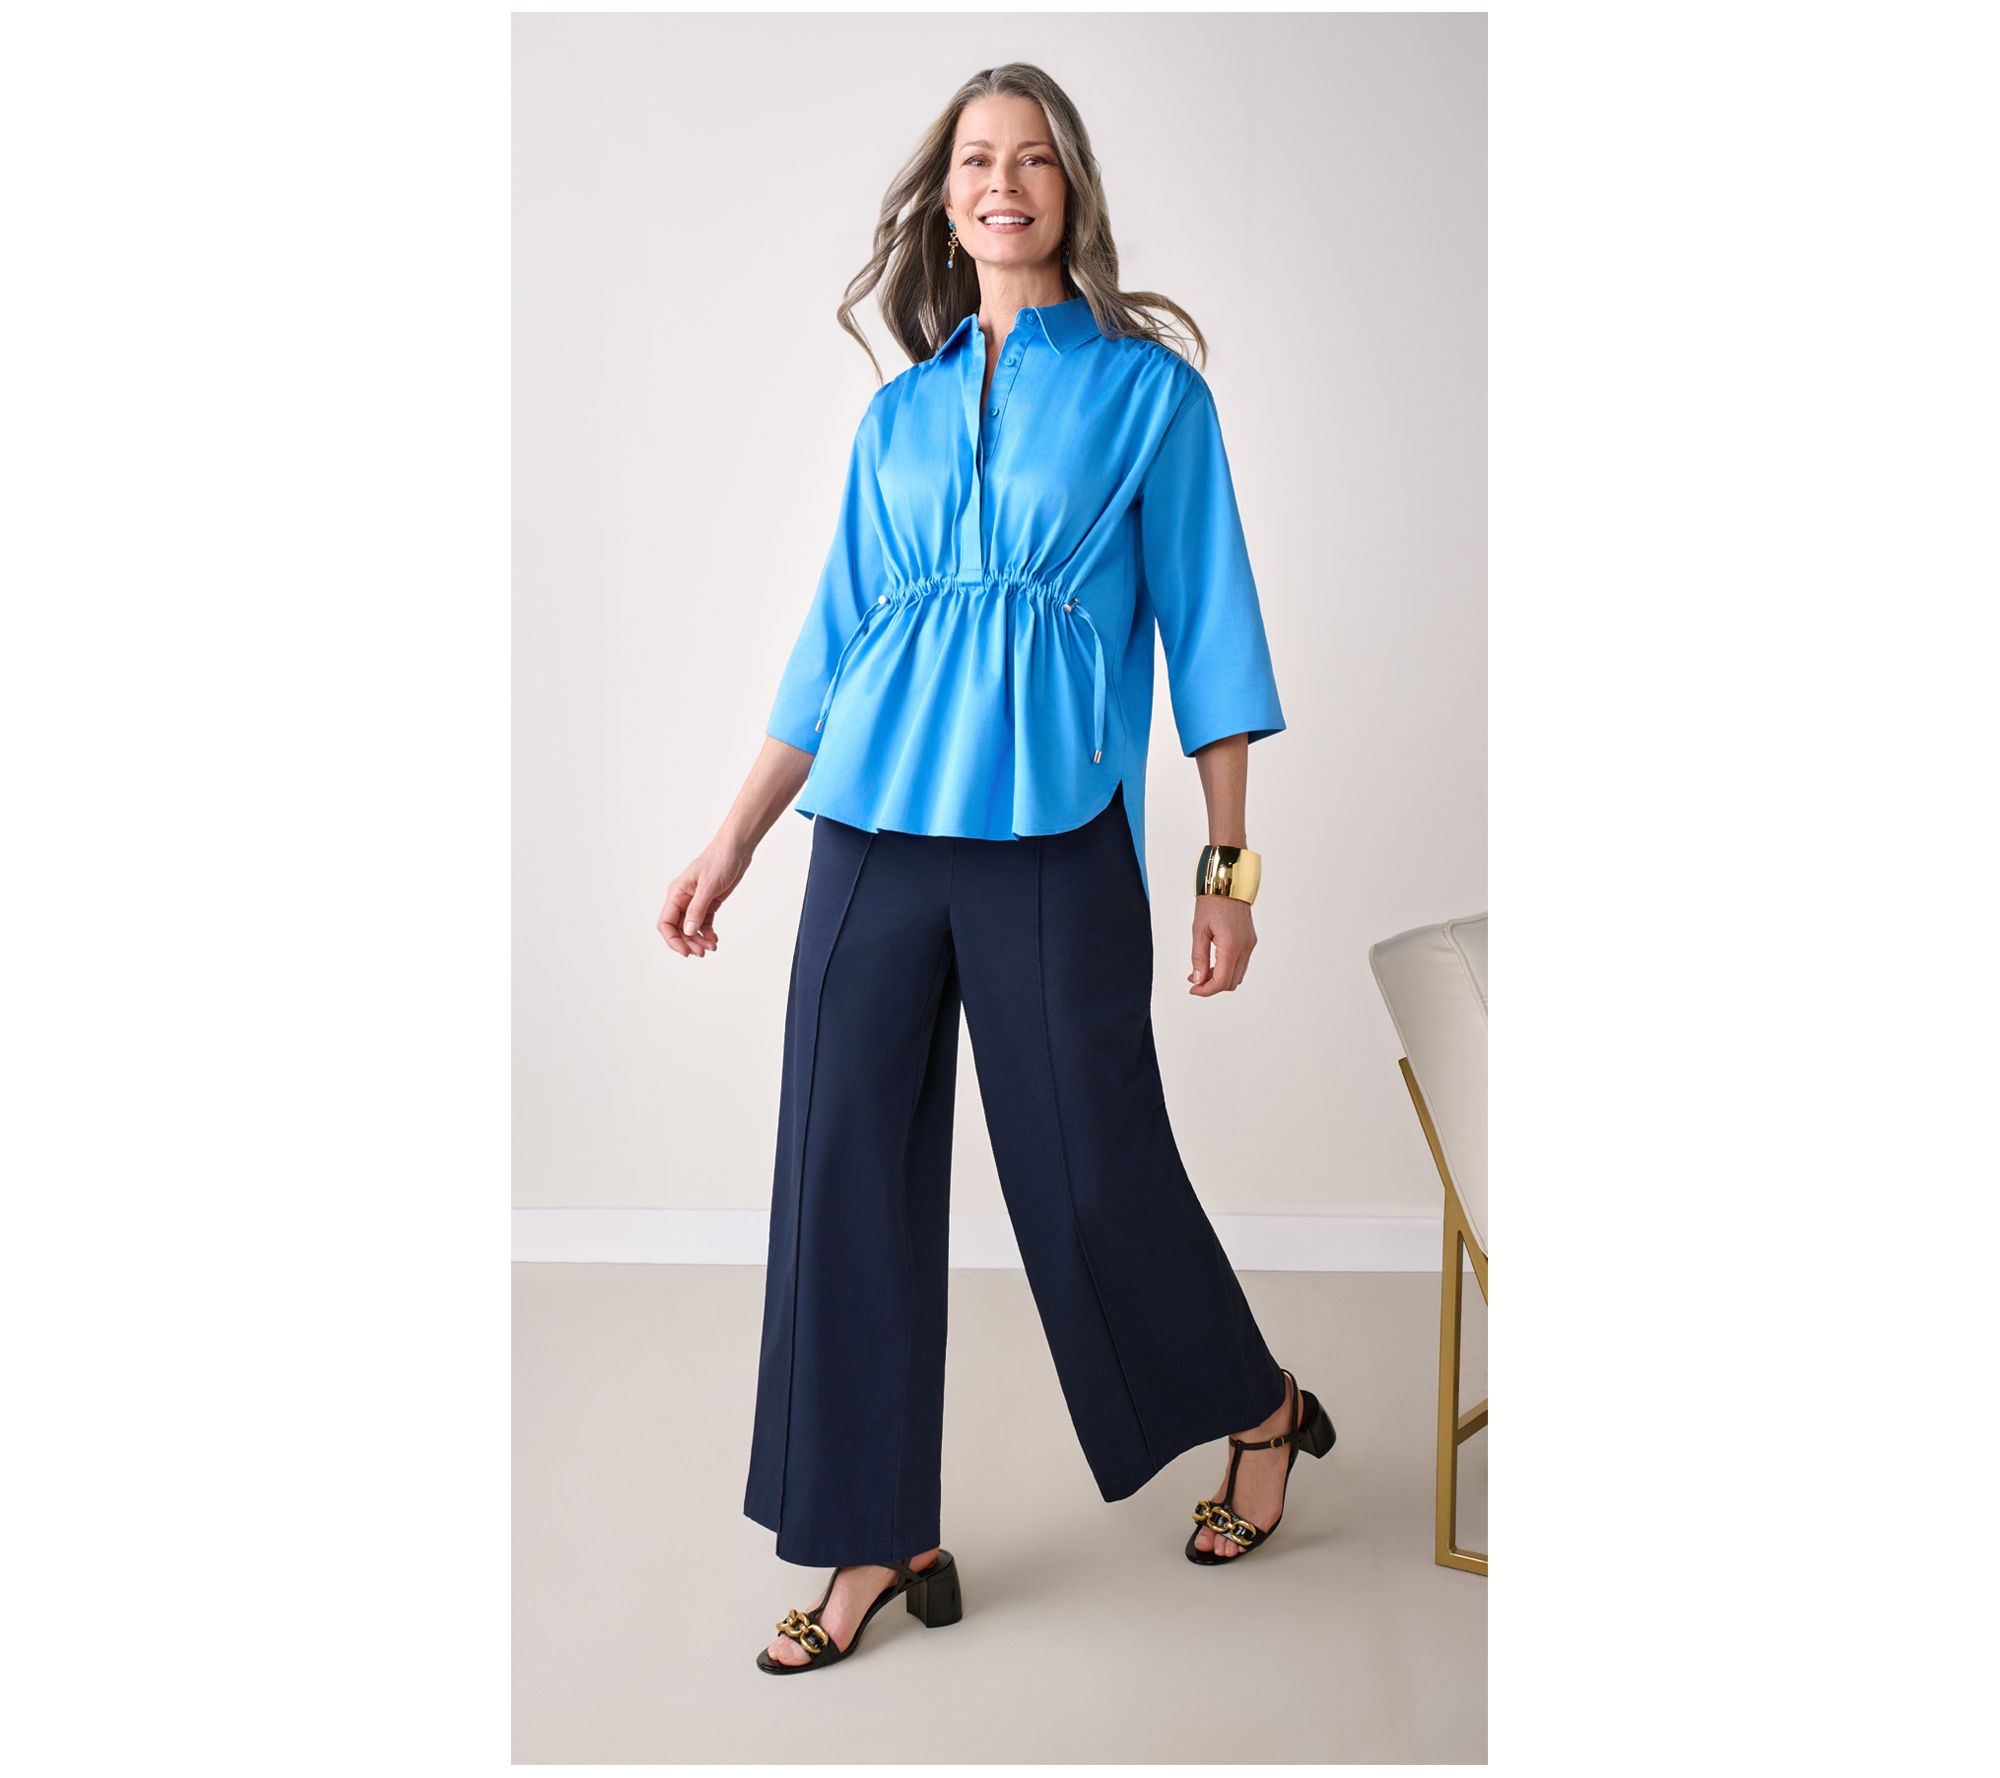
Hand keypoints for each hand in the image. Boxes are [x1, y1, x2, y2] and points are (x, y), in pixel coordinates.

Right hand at [656, 831, 751, 958]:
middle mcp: (683, 899)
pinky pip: (703, 923)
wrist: (737, 849)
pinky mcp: (708, 903)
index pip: (666, 923)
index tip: (685, 952)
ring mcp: (695, 902)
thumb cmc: (720, 860)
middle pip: (678, 929)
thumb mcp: (708, 886)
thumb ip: (697, 909)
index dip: (673, 940)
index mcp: (677, 893)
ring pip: (691, 928)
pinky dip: (707, 933)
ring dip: (698, 940)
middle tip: (702, 953)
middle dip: (688, 943)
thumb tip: (689, 931)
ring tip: (711, 947)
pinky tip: (714, 939)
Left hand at [1188, 894, 1255, 993]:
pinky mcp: (1250, 942)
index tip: (1193, 989)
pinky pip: (1241, 964)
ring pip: (1237, 976)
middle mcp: (1244, 948)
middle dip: (1212, 986)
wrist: (1228, 885)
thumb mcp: (1199, 930)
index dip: (1206, 990)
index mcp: (1231, 946)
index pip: (1221, 981)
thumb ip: (1199, 957)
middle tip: (1194, 980)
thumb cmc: (1212, 903)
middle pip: (1231, 983)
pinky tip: (1213, 963)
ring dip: (1220, 979)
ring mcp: (1249, 946)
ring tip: (1202, 971)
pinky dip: (1228, 969)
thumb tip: (1198, 979)